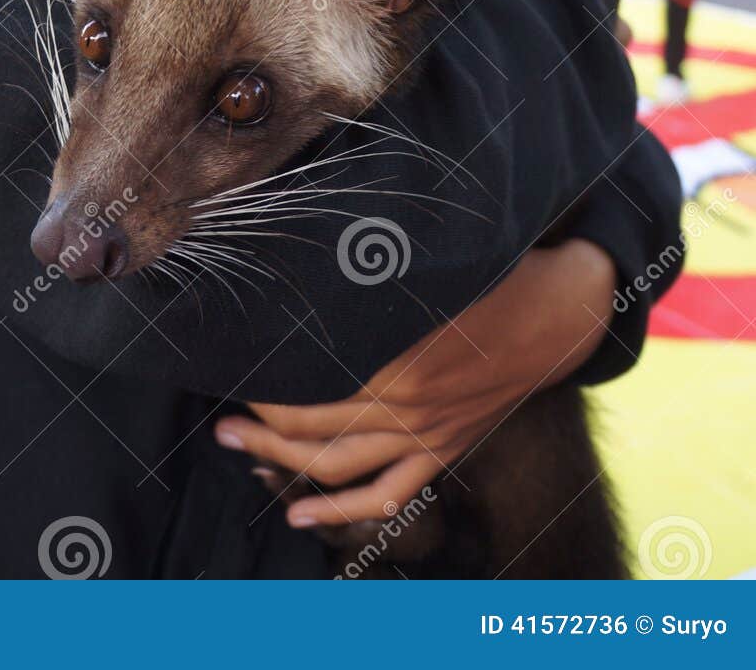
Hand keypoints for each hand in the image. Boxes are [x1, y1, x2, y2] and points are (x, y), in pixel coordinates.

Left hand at [214, 239, 615, 528]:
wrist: (560, 314)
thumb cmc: (493, 273)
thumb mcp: (432, 263)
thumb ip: (373, 275)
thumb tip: (308, 263)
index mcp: (400, 359)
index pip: (313, 385)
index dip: (267, 383)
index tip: (232, 365)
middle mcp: (408, 407)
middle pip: (314, 431)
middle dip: (259, 427)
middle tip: (218, 420)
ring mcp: (427, 436)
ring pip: (339, 468)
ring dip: (283, 464)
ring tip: (238, 449)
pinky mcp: (442, 451)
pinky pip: (386, 497)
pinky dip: (339, 513)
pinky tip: (299, 515)